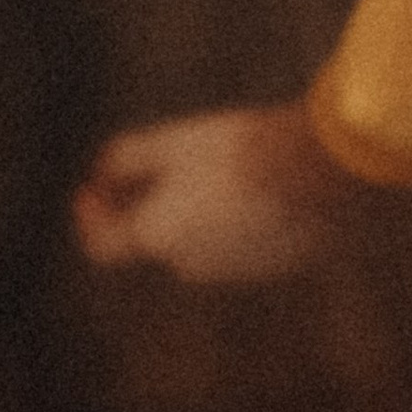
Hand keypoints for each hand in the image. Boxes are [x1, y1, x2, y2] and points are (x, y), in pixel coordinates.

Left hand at [72, 104, 358, 283]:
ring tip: (235, 167)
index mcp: (158, 237)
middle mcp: (191, 264)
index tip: (93, 189)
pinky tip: (269, 183)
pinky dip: (245, 220)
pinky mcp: (277, 265)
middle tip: (180, 164)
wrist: (318, 170)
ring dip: (208, 212)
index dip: (92, 216)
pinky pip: (248, 243)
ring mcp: (237, 270)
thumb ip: (126, 159)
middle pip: (161, 237)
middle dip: (162, 205)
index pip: (104, 246)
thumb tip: (102, 173)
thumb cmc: (240, 150)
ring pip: (207, 240)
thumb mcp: (174, 141)